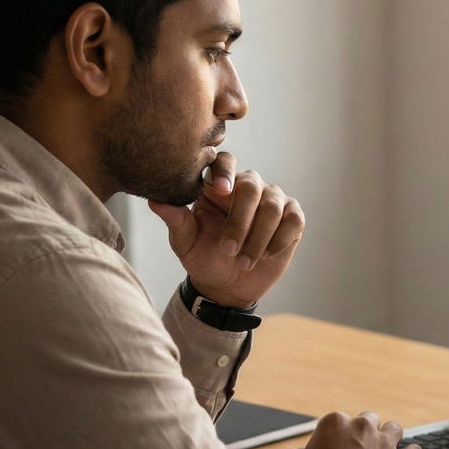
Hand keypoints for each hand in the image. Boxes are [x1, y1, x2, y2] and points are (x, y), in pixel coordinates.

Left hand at [148, 151, 303, 308]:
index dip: (224, 172)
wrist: (227, 287)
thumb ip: (175, 220)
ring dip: (258, 238)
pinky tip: (266, 255)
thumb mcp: (185, 243)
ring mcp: (272, 200)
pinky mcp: (292, 218)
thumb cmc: (203, 259)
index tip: (220, 191)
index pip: (224, 161)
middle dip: (241, 221)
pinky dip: (279, 240)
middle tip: (228, 250)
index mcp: (217, 186)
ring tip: (244, 261)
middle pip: (251, 186)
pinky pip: (293, 220)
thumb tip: (156, 200)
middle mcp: (247, 187)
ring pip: (272, 206)